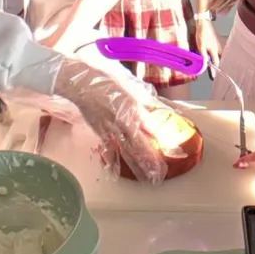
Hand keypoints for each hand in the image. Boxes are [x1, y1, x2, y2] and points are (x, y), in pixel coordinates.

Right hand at [52, 56, 167, 183]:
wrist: (78, 80)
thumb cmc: (103, 76)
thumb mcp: (128, 82)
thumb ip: (142, 96)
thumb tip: (153, 105)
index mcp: (132, 107)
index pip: (152, 127)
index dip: (164, 139)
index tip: (175, 150)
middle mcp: (122, 121)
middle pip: (139, 145)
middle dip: (150, 160)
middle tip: (160, 174)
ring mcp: (109, 128)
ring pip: (126, 149)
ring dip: (136, 164)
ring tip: (147, 177)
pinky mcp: (98, 130)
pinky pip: (108, 147)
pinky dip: (112, 160)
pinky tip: (115, 171)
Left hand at [194, 20, 222, 69]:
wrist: (204, 23)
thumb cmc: (202, 34)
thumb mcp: (201, 46)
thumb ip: (203, 56)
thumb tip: (205, 64)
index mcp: (214, 50)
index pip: (215, 62)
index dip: (214, 70)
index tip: (213, 77)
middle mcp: (218, 48)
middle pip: (220, 59)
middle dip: (218, 65)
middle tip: (215, 71)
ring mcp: (218, 44)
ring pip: (220, 54)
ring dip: (218, 59)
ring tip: (215, 64)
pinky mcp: (216, 40)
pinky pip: (218, 50)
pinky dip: (216, 54)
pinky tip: (213, 54)